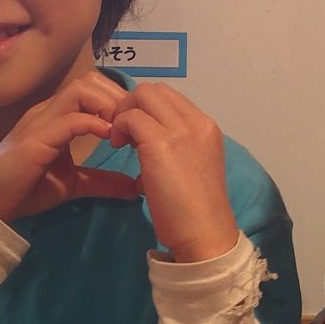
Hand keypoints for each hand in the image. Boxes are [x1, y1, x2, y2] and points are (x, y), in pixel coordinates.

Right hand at [0, 71, 138, 222]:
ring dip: (106, 105)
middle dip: (116, 97)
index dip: (118, 100)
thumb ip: (101, 182)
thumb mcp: (74, 184)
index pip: (93, 87)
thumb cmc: (26, 189)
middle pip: (90, 80)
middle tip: (130, 125)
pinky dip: (92, 124)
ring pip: (80, 90)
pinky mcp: (35, 139)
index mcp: (58, 116)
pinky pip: (69, 119)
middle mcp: (49, 111)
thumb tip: (134, 189)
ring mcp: (41, 121)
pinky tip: (107, 138)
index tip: (134, 125)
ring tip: (118, 130)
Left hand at [109, 83, 239, 262]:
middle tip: (123, 133)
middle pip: (155, 89)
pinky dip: (119, 127)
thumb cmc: (196, 211)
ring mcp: (181, 130)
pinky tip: (117, 147)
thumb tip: (144, 144)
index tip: (136, 133)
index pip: (171, 97)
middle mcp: (197, 123)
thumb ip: (174, 149)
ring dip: (124, 113)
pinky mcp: (161, 144)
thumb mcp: (191, 169)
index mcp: (206, 128)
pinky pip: (131, 118)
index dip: (147, 108)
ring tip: (120, 141)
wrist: (205, 234)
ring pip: (143, 96)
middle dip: (132, 104)